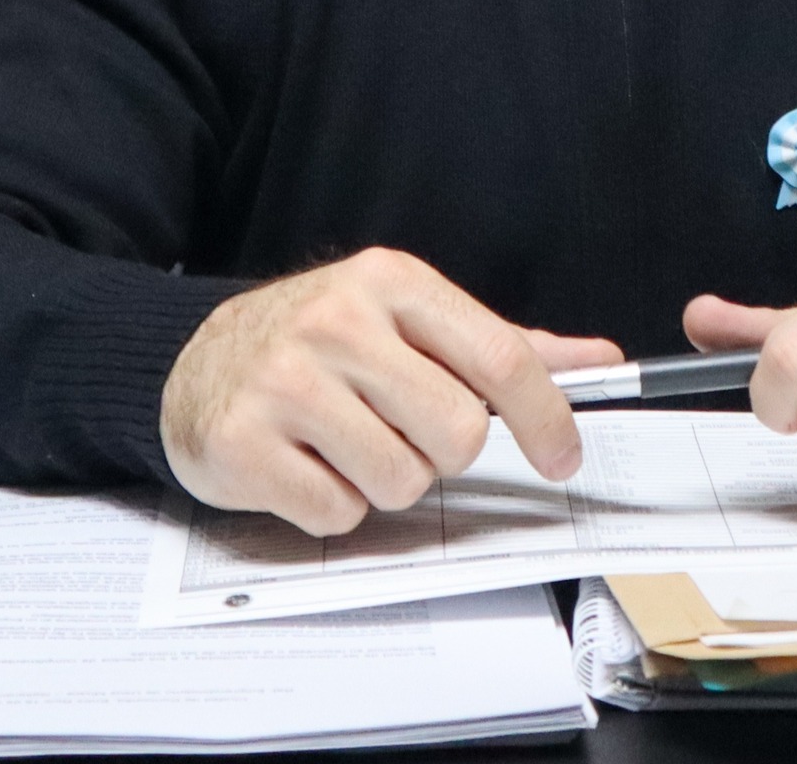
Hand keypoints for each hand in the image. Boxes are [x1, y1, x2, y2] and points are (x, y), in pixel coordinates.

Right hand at [161, 247, 621, 534]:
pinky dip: (331, 507)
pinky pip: (335, 514)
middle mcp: (338, 320)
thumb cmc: (321, 344)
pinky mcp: (242, 442)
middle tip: (402, 431)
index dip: (545, 417)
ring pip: (399, 481)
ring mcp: (285, 380)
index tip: (563, 456)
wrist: (196, 359)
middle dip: (441, 453)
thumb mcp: (408, 322)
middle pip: (456, 433)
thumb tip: (600, 359)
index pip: (498, 356)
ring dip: (383, 482)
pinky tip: (305, 464)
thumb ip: (502, 346)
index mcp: (391, 281)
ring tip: (346, 444)